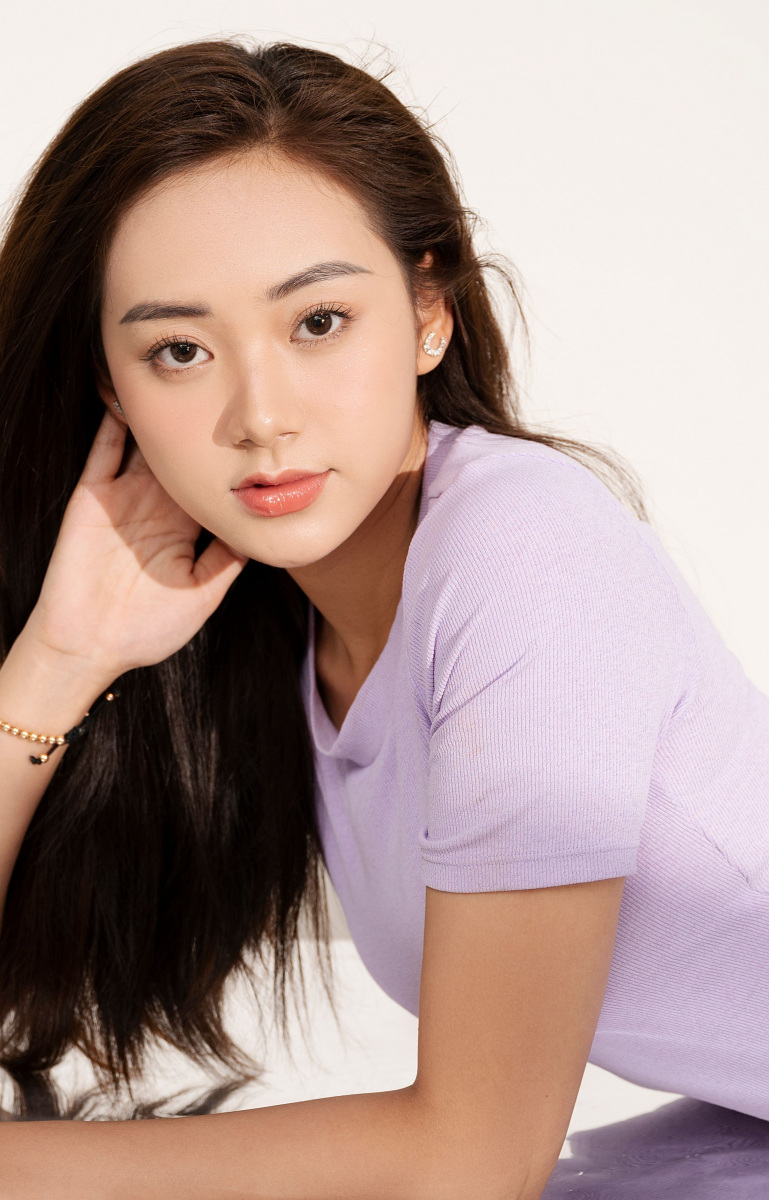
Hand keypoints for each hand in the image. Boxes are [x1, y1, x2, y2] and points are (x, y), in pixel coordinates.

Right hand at [24, 409, 248, 680]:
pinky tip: (128, 397)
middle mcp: (154, 508)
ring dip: (159, 421)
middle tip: (227, 393)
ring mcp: (123, 498)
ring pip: (144, 449)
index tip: (256, 438)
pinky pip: (103, 453)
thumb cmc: (146, 631)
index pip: (209, 486)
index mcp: (182, 529)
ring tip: (182, 385)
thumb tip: (261, 533)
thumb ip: (227, 562)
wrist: (89, 646)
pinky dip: (113, 425)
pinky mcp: (93, 497)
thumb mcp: (201, 596)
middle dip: (202, 431)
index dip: (229, 464)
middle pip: (181, 459)